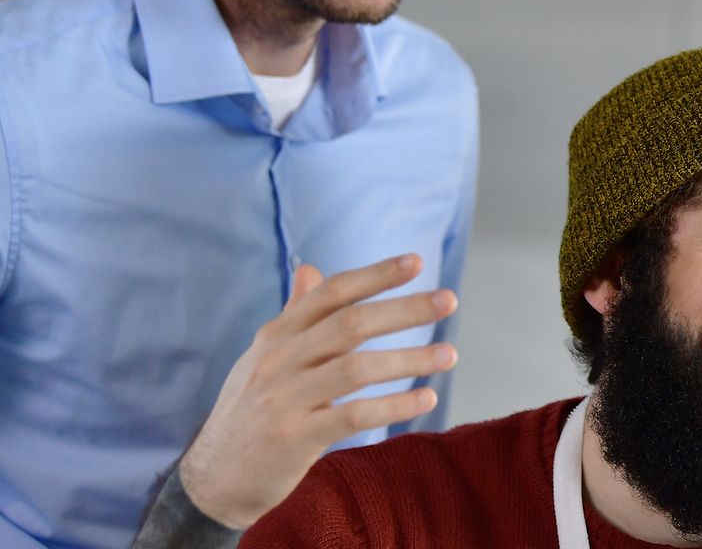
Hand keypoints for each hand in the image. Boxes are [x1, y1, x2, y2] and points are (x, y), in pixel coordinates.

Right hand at [177, 254, 458, 527]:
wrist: (212, 479)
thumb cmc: (249, 412)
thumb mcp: (262, 359)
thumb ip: (293, 316)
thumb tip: (310, 270)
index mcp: (275, 337)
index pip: (330, 294)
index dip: (373, 275)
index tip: (415, 262)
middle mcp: (278, 361)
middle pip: (349, 324)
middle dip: (403, 310)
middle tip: (449, 301)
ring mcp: (284, 399)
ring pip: (355, 368)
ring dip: (408, 359)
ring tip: (449, 355)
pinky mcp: (294, 438)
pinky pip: (353, 416)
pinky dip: (393, 406)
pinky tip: (426, 400)